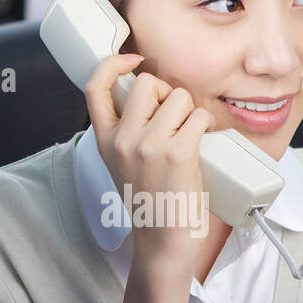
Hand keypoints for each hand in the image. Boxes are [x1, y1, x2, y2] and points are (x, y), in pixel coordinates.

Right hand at [84, 53, 215, 271]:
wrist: (162, 242)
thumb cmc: (149, 201)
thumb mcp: (121, 162)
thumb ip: (127, 130)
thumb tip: (155, 97)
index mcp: (104, 139)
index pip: (95, 87)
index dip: (113, 64)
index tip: (132, 60)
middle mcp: (122, 139)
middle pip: (146, 83)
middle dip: (166, 92)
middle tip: (173, 116)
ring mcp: (148, 145)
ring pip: (178, 97)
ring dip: (190, 111)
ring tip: (189, 135)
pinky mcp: (177, 153)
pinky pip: (198, 117)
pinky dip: (206, 125)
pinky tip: (203, 140)